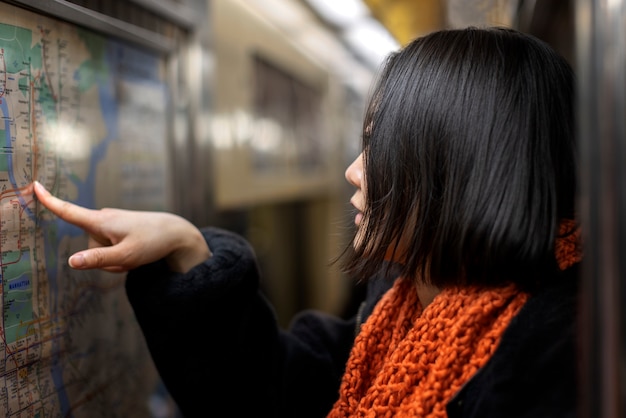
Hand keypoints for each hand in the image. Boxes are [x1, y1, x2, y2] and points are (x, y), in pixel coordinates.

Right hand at [33, 181, 211, 272]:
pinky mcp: (117, 230)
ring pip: (101, 254)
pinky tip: (136, 251)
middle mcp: (103, 220)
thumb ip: (98, 260)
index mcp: (101, 221)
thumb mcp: (126, 256)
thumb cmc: (153, 242)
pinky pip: (110, 252)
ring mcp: (110, 225)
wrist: (175, 233)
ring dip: (116, 260)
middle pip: (90, 250)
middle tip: (130, 255)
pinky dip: (121, 257)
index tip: (34, 186)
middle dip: (106, 261)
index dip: (50, 201)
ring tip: (135, 251)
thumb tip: (71, 262)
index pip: (69, 211)